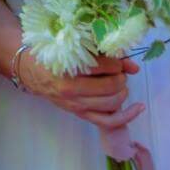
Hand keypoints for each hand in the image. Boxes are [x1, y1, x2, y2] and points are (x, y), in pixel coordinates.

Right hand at [17, 53, 145, 130]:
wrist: (30, 70)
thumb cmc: (51, 54)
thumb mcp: (72, 48)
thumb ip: (102, 53)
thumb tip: (134, 66)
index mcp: (66, 69)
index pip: (102, 66)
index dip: (116, 61)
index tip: (117, 58)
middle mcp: (71, 90)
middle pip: (110, 86)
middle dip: (121, 76)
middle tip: (119, 70)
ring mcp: (77, 105)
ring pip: (112, 103)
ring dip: (123, 91)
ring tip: (120, 82)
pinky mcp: (81, 114)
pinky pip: (109, 121)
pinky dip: (127, 115)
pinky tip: (139, 107)